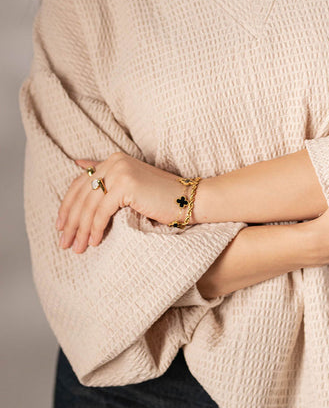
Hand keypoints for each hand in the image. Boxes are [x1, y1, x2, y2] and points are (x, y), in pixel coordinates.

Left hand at [56, 152, 186, 252]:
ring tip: (78, 248)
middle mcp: (114, 161)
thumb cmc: (161, 196)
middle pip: (82, 196)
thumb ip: (105, 173)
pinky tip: (94, 242)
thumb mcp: (130, 183)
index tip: (60, 226)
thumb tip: (78, 164)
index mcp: (112, 160)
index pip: (80, 184)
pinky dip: (95, 229)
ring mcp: (120, 171)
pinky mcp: (126, 185)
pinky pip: (102, 212)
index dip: (67, 206)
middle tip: (65, 243)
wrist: (189, 199)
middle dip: (71, 222)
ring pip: (90, 206)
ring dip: (81, 230)